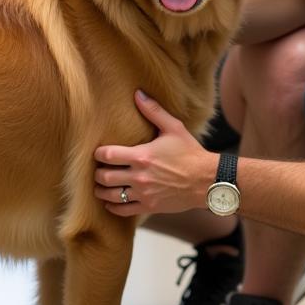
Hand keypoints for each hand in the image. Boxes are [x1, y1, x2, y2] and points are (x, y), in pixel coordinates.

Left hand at [93, 91, 216, 216]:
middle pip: (104, 177)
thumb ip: (153, 111)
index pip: (108, 155)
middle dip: (98, 173)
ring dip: (101, 190)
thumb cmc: (190, 153)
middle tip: (99, 170)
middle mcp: (139, 176)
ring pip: (111, 195)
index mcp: (142, 156)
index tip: (99, 153)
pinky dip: (113, 207)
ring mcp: (143, 193)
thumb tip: (138, 94)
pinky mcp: (149, 206)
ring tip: (101, 186)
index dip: (99, 154)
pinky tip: (111, 202)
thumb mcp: (173, 128)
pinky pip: (123, 210)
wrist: (207, 180)